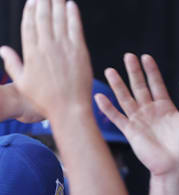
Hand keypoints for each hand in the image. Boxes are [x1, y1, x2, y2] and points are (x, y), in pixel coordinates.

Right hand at [0, 0, 92, 120]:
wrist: (69, 108)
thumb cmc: (46, 99)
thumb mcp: (22, 82)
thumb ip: (12, 63)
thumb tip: (3, 49)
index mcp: (31, 52)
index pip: (29, 25)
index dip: (30, 10)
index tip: (32, 1)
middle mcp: (46, 47)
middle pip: (43, 17)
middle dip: (43, 2)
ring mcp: (63, 48)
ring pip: (59, 19)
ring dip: (57, 4)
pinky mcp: (79, 51)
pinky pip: (75, 28)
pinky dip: (73, 15)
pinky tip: (71, 5)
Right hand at [95, 53, 178, 176]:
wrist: (177, 166)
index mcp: (166, 107)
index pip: (157, 84)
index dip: (151, 71)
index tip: (146, 57)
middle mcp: (150, 111)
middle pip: (140, 87)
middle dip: (134, 72)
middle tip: (128, 56)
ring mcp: (139, 120)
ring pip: (126, 98)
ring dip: (118, 85)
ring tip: (110, 70)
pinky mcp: (131, 131)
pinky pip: (117, 117)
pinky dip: (108, 108)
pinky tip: (100, 96)